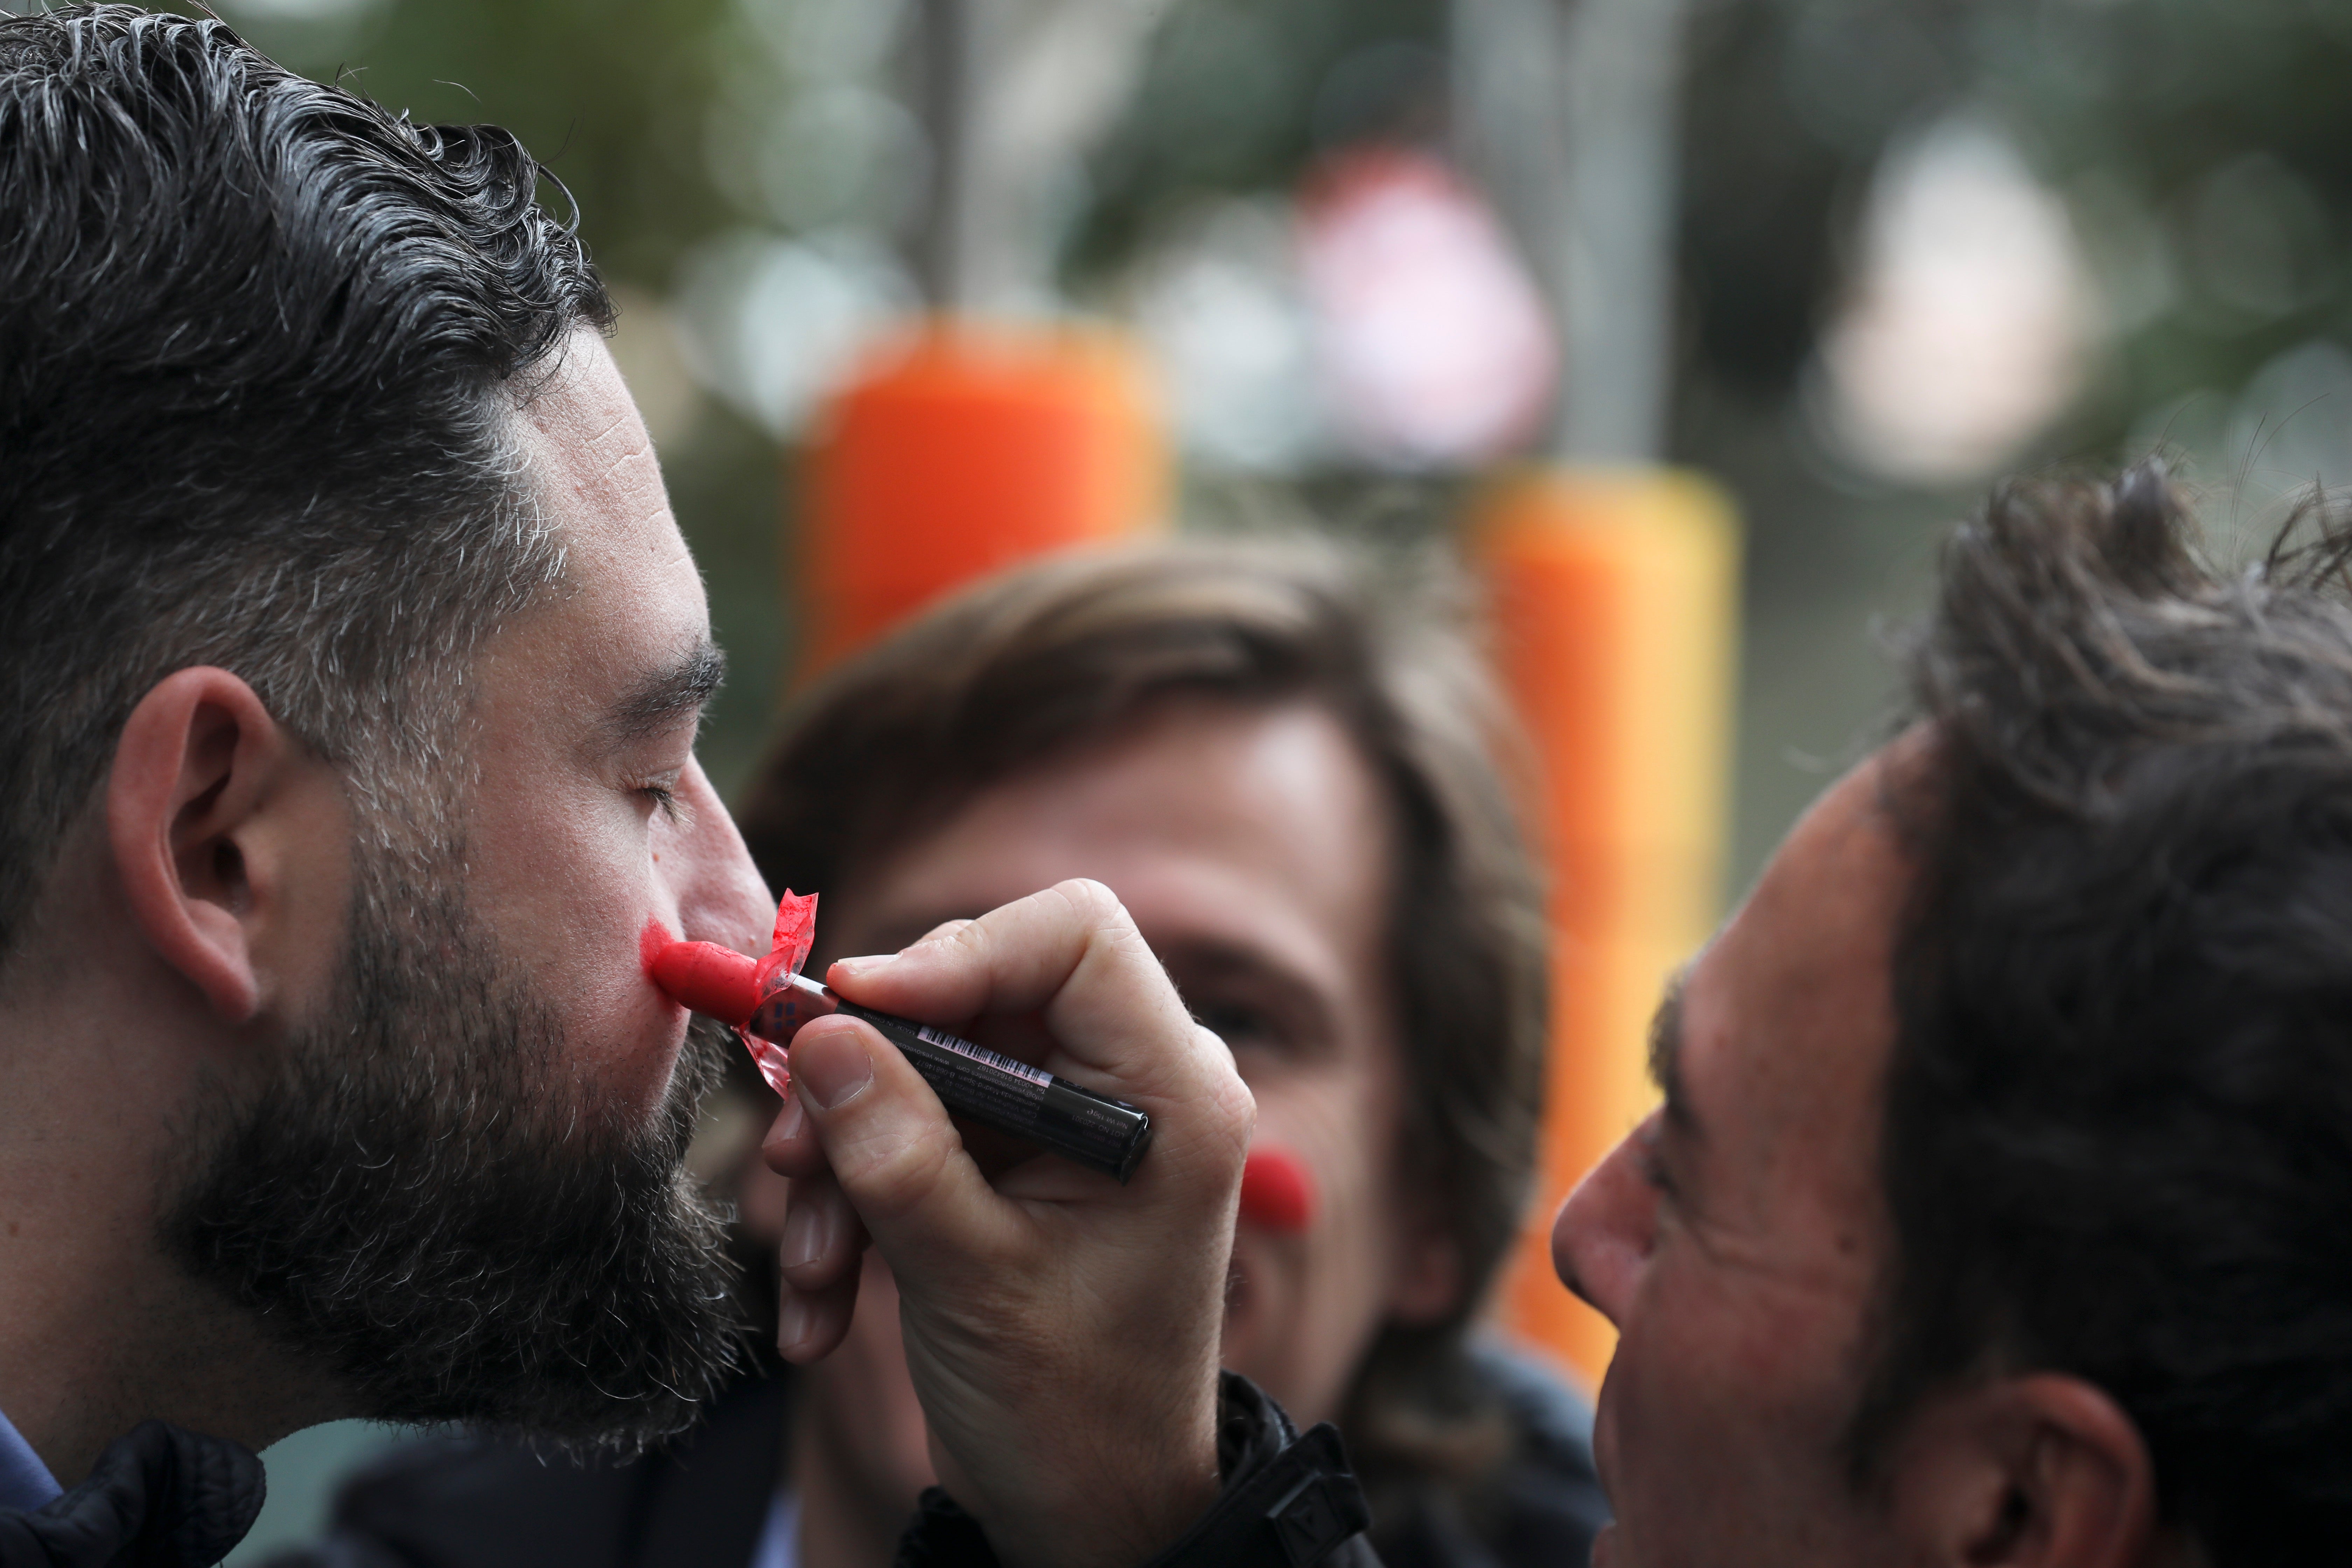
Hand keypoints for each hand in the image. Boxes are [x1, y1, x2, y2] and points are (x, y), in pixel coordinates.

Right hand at [762, 879, 1252, 1567]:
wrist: (1092, 1511)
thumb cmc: (1070, 1410)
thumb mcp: (969, 1280)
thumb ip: (895, 1151)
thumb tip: (823, 1033)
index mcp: (1171, 1093)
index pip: (1075, 934)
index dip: (957, 950)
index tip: (852, 1009)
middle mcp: (1132, 1086)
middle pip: (976, 993)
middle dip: (868, 1076)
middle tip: (791, 1160)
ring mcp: (1070, 1122)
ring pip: (926, 1065)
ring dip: (844, 1163)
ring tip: (809, 1269)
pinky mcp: (1017, 1160)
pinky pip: (916, 1130)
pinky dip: (857, 1205)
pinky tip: (820, 1303)